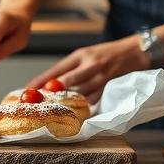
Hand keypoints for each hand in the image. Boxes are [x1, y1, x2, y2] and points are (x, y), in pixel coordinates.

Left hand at [29, 36, 149, 98]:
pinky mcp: (110, 86)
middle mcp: (90, 64)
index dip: (41, 80)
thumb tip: (49, 83)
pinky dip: (84, 106)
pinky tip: (74, 112)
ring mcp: (101, 75)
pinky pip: (94, 99)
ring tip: (53, 110)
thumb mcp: (86, 55)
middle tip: (39, 101)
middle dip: (52, 92)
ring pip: (81, 92)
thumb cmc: (105, 54)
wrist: (135, 51)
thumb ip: (70, 68)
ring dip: (67, 102)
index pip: (57, 68)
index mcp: (80, 54)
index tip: (28, 89)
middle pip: (68, 80)